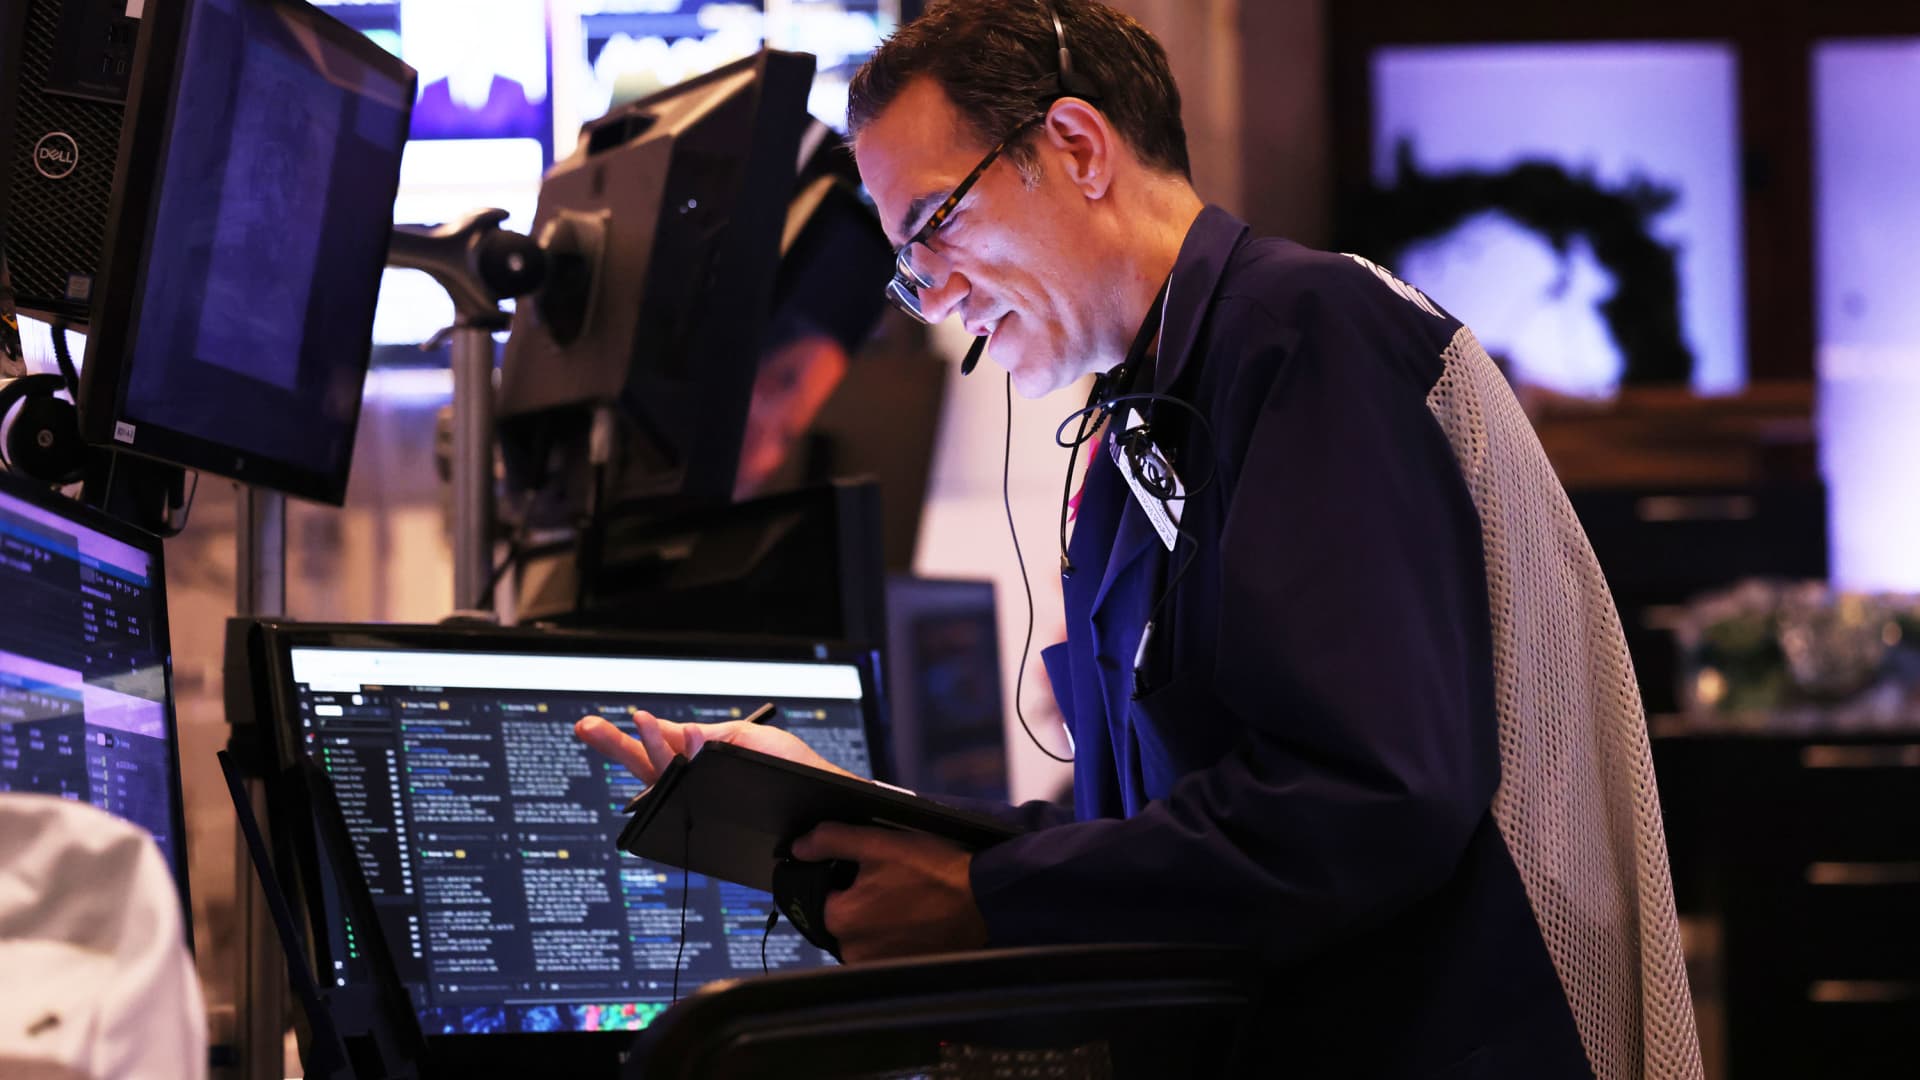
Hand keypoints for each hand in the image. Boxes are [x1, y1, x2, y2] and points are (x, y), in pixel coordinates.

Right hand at [574, 709, 848, 783]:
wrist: (829, 798)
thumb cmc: (794, 769)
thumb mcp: (750, 739)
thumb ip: (708, 736)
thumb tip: (671, 732)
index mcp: (700, 763)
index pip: (654, 751)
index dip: (621, 740)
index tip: (589, 725)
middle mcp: (697, 784)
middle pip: (646, 766)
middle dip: (615, 746)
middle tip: (586, 727)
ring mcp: (707, 800)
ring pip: (666, 777)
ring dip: (651, 745)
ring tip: (638, 720)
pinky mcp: (721, 812)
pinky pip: (696, 785)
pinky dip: (685, 756)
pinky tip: (680, 736)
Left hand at [791, 823, 987, 962]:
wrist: (985, 902)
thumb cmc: (935, 871)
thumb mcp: (879, 842)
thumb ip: (831, 841)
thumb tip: (798, 847)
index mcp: (841, 918)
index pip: (820, 892)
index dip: (840, 875)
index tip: (867, 868)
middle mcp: (853, 950)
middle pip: (842, 915)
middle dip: (858, 897)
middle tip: (892, 879)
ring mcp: (878, 965)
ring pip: (863, 933)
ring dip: (876, 917)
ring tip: (907, 896)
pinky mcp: (901, 971)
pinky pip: (885, 949)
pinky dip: (895, 933)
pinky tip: (915, 915)